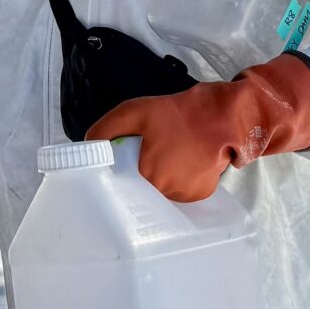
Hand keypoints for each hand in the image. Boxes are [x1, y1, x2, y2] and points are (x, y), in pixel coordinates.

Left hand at [88, 57, 309, 202]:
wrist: (223, 117)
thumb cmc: (176, 114)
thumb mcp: (134, 111)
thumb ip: (104, 130)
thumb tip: (86, 147)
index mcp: (146, 176)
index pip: (120, 188)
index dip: (118, 176)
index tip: (119, 165)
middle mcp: (165, 194)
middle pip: (140, 191)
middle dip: (139, 175)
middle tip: (146, 154)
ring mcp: (184, 197)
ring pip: (160, 192)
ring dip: (159, 178)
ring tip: (167, 154)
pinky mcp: (200, 195)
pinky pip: (179, 192)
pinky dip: (178, 179)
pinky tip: (183, 161)